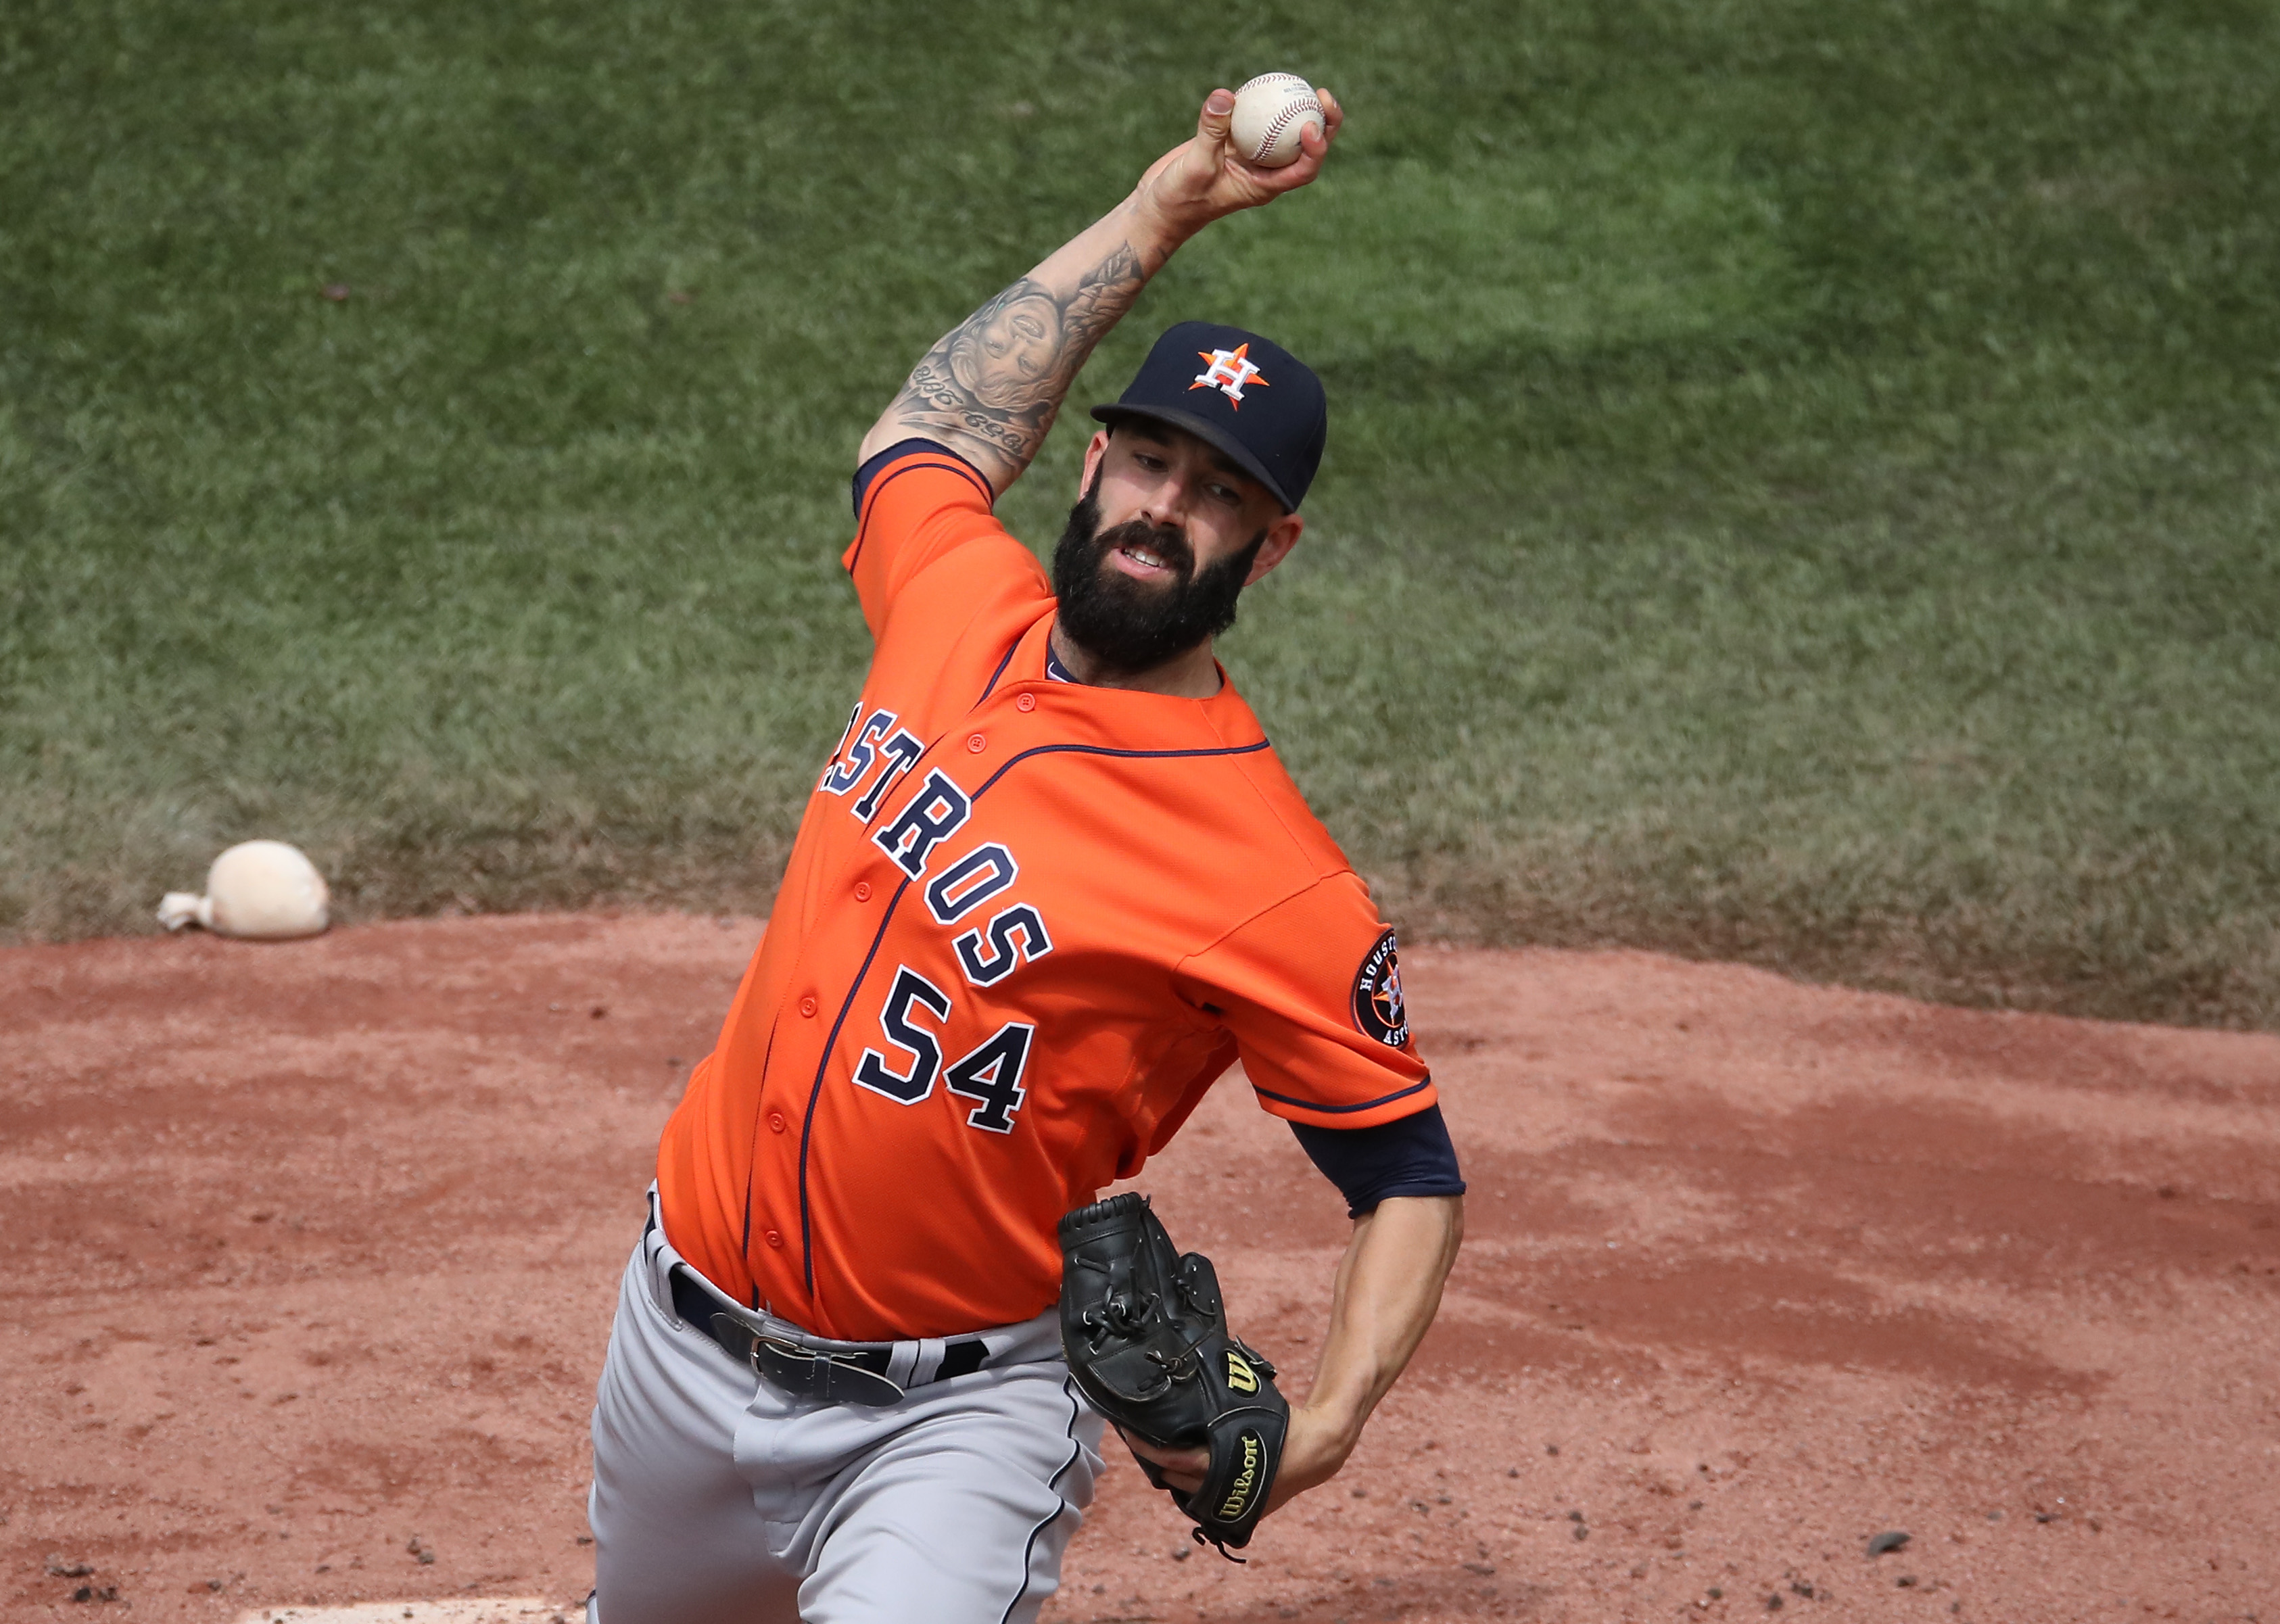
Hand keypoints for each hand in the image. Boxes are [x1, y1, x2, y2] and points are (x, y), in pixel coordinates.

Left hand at [1115, 1404, 1352, 1518]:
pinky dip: (1194, 1486)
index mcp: (1222, 1463)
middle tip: (1140, 1437)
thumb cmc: (1283, 1423)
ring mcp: (1232, 1504)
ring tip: (1159, 1451)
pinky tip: (1185, 1469)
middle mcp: (1223, 1489)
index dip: (1146, 1447)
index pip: (1171, 1461)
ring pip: (1187, 1493)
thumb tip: (1193, 1368)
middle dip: (1154, 1460)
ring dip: (1172, 1475)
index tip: (1128, 1432)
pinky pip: (1206, 1501)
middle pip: (1173, 1479)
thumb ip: (1220, 1398)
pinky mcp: (1242, 1511)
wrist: (1318, 1451)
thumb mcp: (1248, 1404)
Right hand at [1134, 86, 1342, 237]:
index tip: (1312, 125)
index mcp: (1264, 186)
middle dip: (1322, 123)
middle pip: (1304, 148)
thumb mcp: (1195, 165)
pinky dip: (1260, 104)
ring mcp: (1249, 157)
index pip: (1303, 170)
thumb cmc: (1180, 199)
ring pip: (1281, 132)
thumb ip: (1211, 132)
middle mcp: (1263, 172)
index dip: (1317, 149)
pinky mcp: (1233, 143)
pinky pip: (1253, 121)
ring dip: (1295, 109)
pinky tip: (1262, 83)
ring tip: (1301, 83)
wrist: (1158, 206)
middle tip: (1323, 95)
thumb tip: (1226, 96)